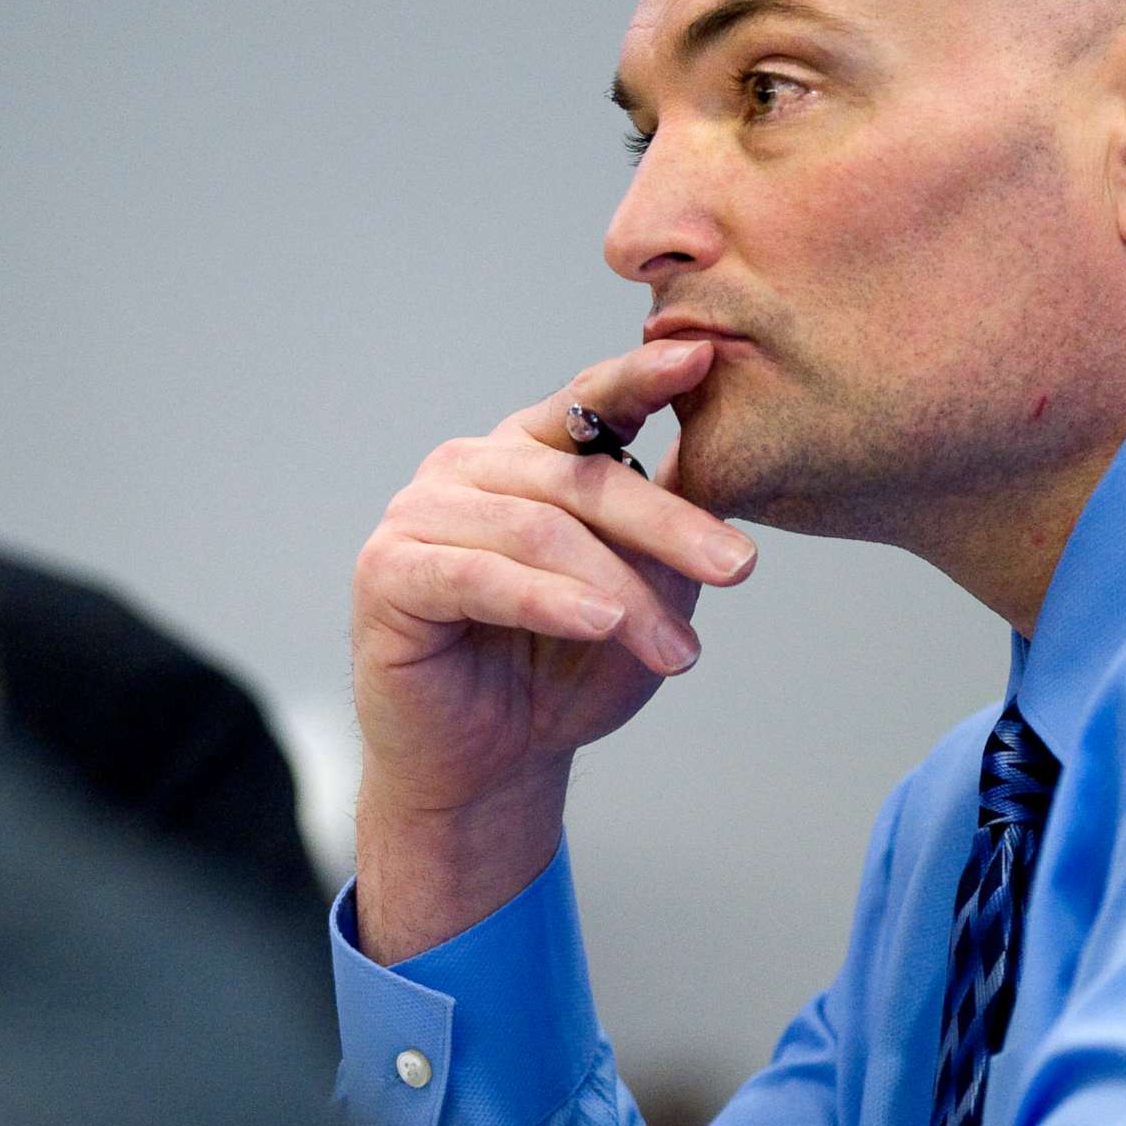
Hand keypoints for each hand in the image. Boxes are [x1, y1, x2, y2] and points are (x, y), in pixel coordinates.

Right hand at [349, 338, 757, 960]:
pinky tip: (598, 623)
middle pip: (579, 477)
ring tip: (675, 650)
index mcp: (529, 453)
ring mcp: (420, 512)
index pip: (590, 402)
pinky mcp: (387, 570)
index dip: (642, 377)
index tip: (701, 357)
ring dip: (617, 590)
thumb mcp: (638, 598)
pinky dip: (545, 600)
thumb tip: (721, 474)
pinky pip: (478, 576)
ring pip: (538, 530)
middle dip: (666, 524)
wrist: (487, 768)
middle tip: (738, 568)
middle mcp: (470, 467)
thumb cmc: (562, 675)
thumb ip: (665, 535)